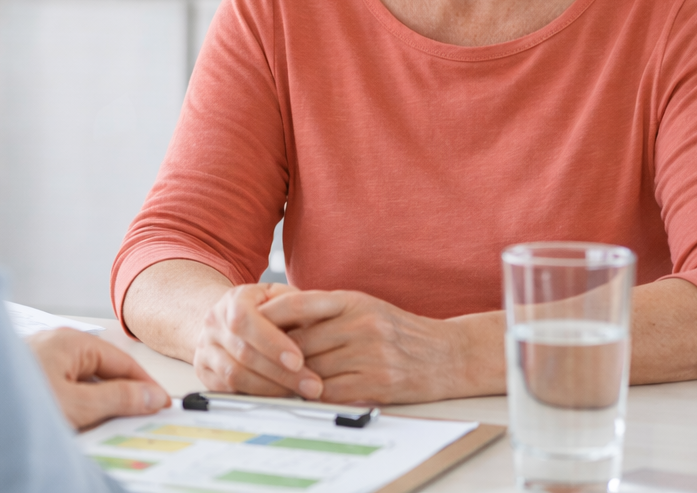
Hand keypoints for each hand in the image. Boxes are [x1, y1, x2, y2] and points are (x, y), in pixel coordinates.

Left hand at [28, 328, 169, 430]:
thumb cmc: (14, 402)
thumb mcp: (75, 405)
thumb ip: (117, 399)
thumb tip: (150, 395)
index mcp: (70, 341)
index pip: (122, 361)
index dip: (145, 384)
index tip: (161, 404)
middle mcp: (56, 345)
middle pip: (103, 371)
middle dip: (122, 396)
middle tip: (140, 420)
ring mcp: (41, 362)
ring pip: (83, 383)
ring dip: (97, 405)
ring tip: (109, 428)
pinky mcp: (30, 380)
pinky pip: (65, 390)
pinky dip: (77, 407)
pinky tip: (80, 426)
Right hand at [193, 283, 324, 398]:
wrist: (226, 317)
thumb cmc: (262, 308)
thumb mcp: (279, 296)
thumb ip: (296, 306)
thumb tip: (319, 324)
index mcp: (233, 299)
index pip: (245, 319)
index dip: (272, 342)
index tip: (298, 360)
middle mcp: (214, 323)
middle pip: (243, 352)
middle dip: (281, 373)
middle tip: (312, 386)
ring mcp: (206, 348)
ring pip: (234, 375)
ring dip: (270, 388)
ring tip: (299, 394)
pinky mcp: (204, 371)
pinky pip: (227, 390)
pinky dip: (255, 396)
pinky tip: (278, 398)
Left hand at [259, 289, 475, 404]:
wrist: (448, 355)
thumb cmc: (398, 330)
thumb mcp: (364, 306)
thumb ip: (325, 310)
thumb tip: (276, 317)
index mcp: (353, 301)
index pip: (299, 303)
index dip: (269, 315)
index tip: (247, 324)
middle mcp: (361, 324)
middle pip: (300, 341)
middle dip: (274, 353)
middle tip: (252, 359)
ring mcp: (370, 355)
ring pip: (311, 369)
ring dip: (290, 378)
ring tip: (271, 379)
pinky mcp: (377, 383)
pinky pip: (331, 392)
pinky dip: (312, 395)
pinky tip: (302, 394)